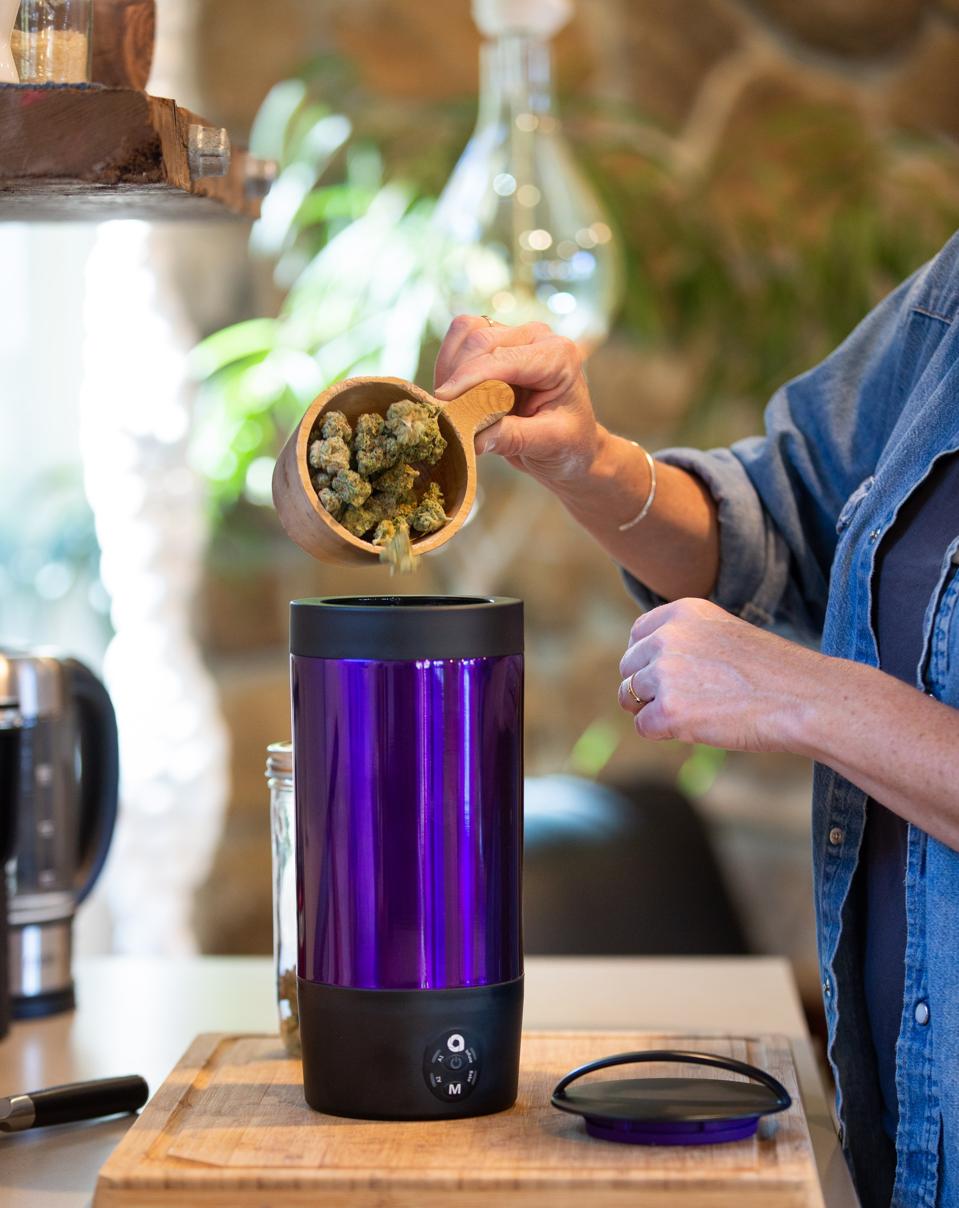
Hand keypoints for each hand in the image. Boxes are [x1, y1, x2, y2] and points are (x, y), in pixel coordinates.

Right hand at [433, 315, 604, 486]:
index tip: (444, 402)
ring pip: (465, 333)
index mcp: (557, 355)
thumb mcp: (549, 445)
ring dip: (449, 368)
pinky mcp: (495, 343)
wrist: (569, 446)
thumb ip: (513, 438)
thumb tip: (474, 438)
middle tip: (448, 415)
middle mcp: (536, 337)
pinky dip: (448, 365)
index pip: (502, 359)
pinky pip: (459, 340)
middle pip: (480, 340)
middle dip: (457, 376)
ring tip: (454, 406)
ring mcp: (514, 336)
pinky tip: (456, 396)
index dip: (469, 379)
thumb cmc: (568, 445)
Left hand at [617, 598, 825, 751]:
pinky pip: (643, 727)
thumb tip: (642, 666)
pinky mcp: (668, 711)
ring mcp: (664, 673)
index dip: (649, 660)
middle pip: (628, 667)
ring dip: (655, 710)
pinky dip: (664, 733)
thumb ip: (683, 640)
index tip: (676, 675)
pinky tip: (698, 727)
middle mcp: (666, 637)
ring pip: (629, 697)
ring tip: (698, 712)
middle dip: (648, 687)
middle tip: (690, 699)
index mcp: (681, 612)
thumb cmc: (771, 672)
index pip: (637, 636)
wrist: (805, 699)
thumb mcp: (723, 634)